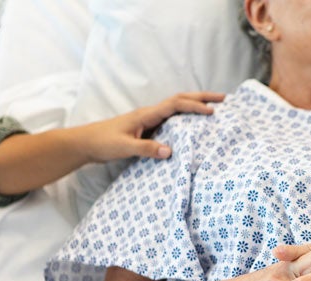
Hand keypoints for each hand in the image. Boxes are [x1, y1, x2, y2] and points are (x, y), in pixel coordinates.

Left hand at [80, 92, 225, 161]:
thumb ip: (146, 149)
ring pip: (177, 107)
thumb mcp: (124, 147)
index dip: (194, 106)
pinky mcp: (148, 128)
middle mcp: (150, 113)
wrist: (86, 143)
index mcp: (146, 114)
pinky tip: (195, 125)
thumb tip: (170, 152)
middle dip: (202, 97)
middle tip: (224, 98)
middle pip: (180, 99)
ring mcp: (150, 120)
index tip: (212, 111)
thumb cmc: (103, 143)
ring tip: (215, 107)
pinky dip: (187, 116)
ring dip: (196, 104)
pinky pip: (173, 119)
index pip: (175, 105)